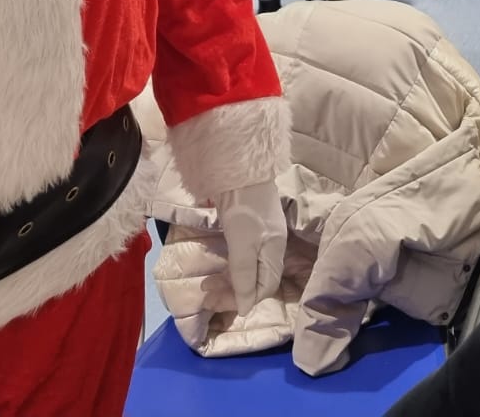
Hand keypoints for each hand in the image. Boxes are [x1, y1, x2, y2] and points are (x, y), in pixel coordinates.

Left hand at [216, 181, 285, 315]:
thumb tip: (245, 310)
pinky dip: (229, 268)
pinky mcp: (248, 229)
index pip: (264, 288)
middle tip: (206, 296)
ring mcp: (260, 238)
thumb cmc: (243, 210)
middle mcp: (270, 248)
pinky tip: (217, 268)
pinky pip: (241, 258)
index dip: (243, 300)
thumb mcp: (243, 245)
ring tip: (205, 285)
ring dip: (227, 282)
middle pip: (255, 281)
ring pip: (247, 270)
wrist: (240, 171)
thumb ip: (244, 276)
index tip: (217, 303)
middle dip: (231, 293)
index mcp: (274, 253)